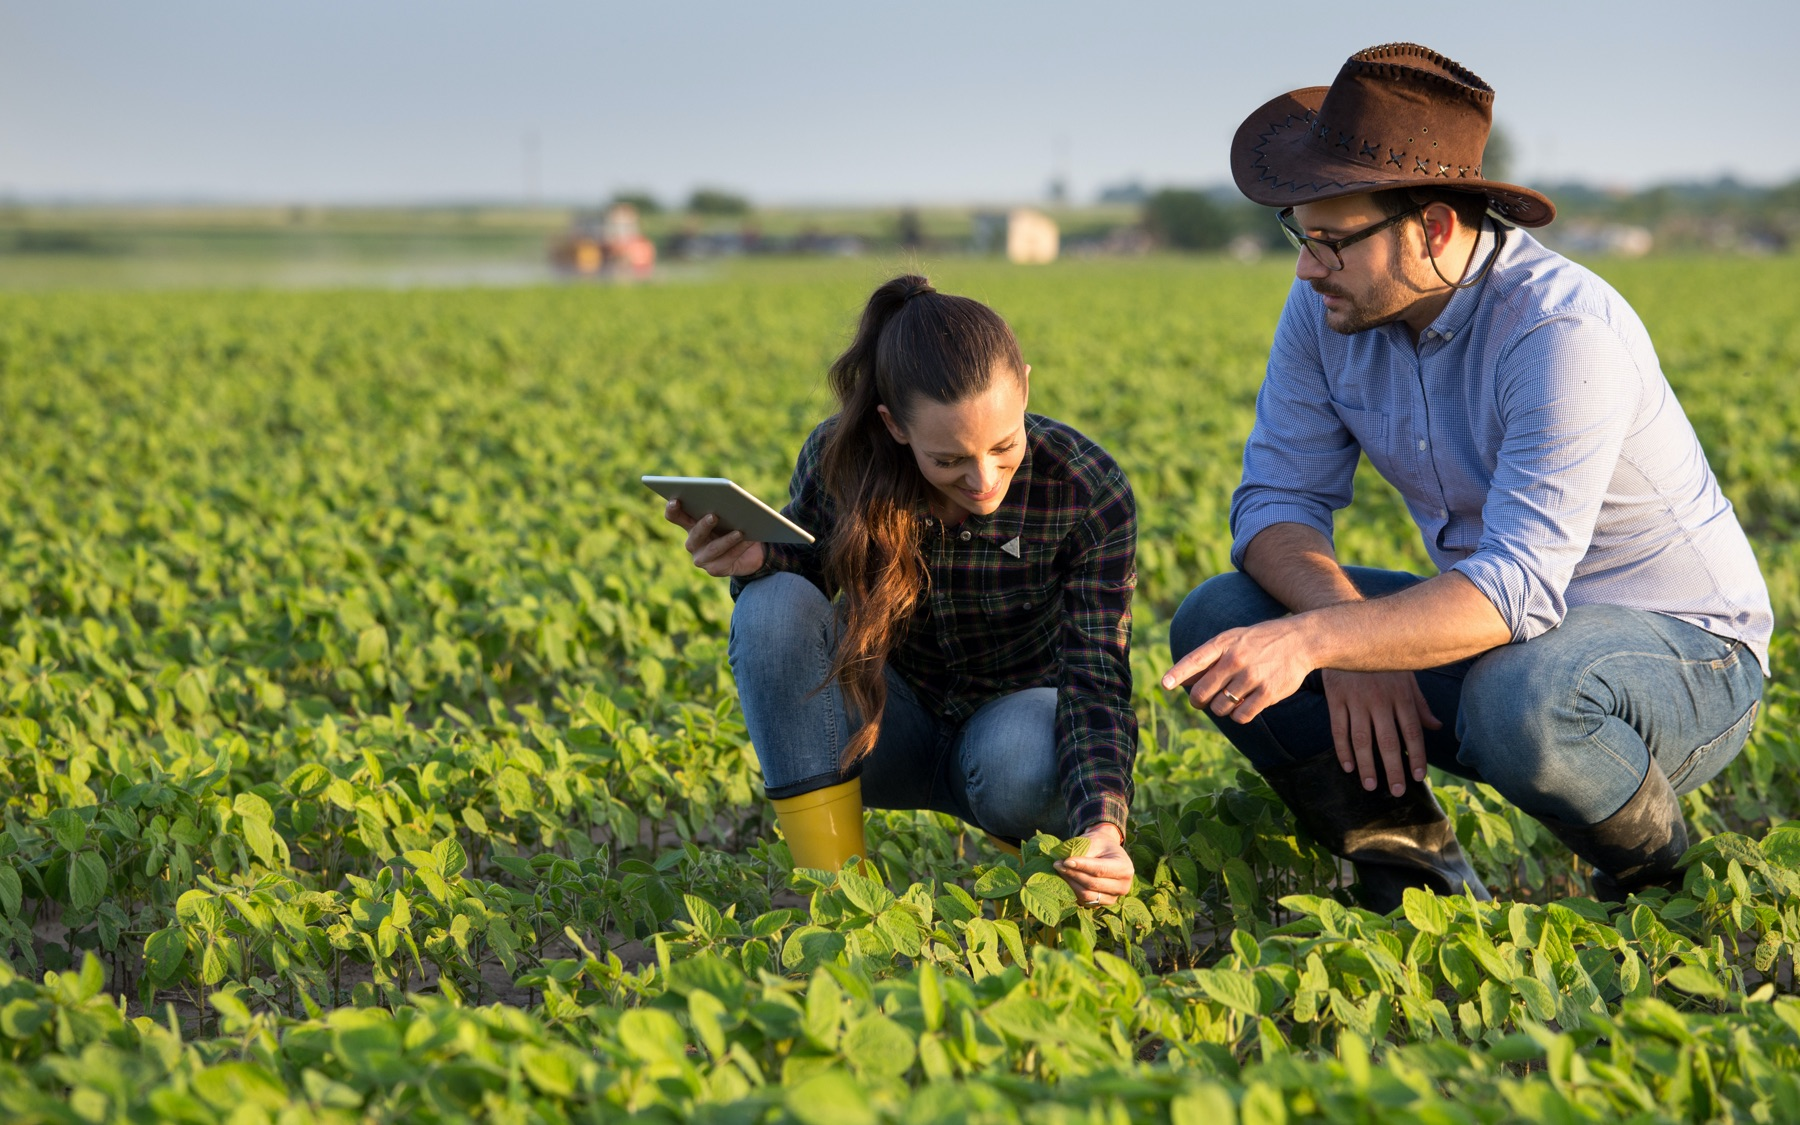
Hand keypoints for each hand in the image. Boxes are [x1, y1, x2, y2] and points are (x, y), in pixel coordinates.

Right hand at [665, 500, 765, 577]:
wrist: (749, 552)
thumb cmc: (735, 526)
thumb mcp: (729, 515)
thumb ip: (725, 507)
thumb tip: (732, 501)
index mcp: (690, 524)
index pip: (674, 516)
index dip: (672, 509)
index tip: (676, 500)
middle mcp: (692, 542)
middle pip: (694, 533)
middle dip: (704, 525)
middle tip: (714, 516)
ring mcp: (701, 558)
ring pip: (713, 548)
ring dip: (727, 540)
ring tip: (739, 532)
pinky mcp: (715, 569)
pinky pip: (728, 558)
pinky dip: (739, 548)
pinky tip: (748, 540)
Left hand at [1054, 823, 1133, 906]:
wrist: (1106, 853)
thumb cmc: (1100, 844)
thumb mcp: (1094, 841)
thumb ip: (1082, 852)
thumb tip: (1065, 863)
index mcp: (1125, 868)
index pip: (1100, 870)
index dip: (1081, 866)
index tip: (1065, 861)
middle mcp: (1123, 886)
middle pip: (1093, 884)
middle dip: (1072, 874)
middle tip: (1057, 864)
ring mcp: (1113, 898)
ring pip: (1087, 896)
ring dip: (1070, 884)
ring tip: (1060, 870)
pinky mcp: (1102, 904)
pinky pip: (1084, 901)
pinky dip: (1072, 891)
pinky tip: (1066, 880)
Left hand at [1160, 617, 1313, 723]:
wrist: (1300, 641)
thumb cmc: (1260, 641)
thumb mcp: (1233, 639)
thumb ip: (1208, 658)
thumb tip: (1182, 681)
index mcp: (1224, 643)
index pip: (1195, 660)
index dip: (1178, 674)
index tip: (1165, 685)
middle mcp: (1236, 659)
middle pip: (1202, 693)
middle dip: (1198, 701)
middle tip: (1202, 701)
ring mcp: (1252, 677)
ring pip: (1219, 708)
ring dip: (1220, 709)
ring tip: (1229, 699)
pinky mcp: (1268, 693)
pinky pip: (1241, 716)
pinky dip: (1238, 716)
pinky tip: (1244, 706)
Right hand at [1322, 669, 1440, 795]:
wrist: (1345, 634)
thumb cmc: (1380, 659)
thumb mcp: (1406, 675)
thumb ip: (1420, 703)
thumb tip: (1436, 727)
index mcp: (1401, 695)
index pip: (1412, 731)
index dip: (1416, 755)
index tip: (1417, 777)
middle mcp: (1380, 700)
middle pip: (1388, 741)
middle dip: (1393, 768)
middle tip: (1395, 791)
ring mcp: (1356, 700)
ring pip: (1362, 739)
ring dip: (1367, 765)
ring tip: (1370, 785)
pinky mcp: (1336, 699)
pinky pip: (1339, 729)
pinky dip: (1343, 749)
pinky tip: (1347, 766)